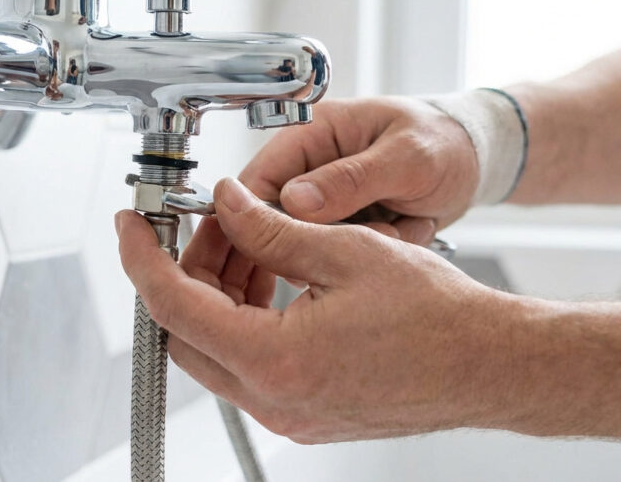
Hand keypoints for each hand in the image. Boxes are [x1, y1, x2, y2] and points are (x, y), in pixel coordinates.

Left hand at [116, 178, 527, 442]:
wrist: (489, 365)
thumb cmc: (438, 316)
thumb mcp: (345, 250)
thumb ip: (270, 228)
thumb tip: (226, 205)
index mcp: (275, 360)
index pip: (174, 306)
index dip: (143, 259)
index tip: (131, 227)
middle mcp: (273, 400)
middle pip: (187, 334)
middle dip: (182, 275)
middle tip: (201, 227)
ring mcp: (290, 415)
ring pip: (217, 352)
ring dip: (217, 297)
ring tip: (245, 244)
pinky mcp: (306, 414)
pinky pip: (251, 368)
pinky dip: (245, 322)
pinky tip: (270, 281)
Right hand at [240, 97, 478, 244]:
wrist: (475, 161)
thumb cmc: (445, 140)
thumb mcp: (407, 156)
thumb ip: (352, 178)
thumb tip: (296, 201)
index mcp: (313, 133)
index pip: (257, 180)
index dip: (254, 218)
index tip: (276, 248)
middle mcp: (310, 168)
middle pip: (278, 221)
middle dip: (326, 238)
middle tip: (379, 228)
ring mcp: (326, 200)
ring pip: (311, 245)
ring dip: (356, 247)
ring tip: (399, 224)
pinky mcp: (343, 226)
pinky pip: (339, 255)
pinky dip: (372, 254)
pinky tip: (404, 230)